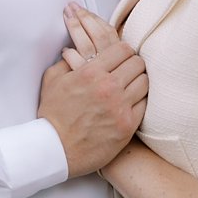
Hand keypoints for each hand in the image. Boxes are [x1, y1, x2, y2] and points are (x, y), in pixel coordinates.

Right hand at [38, 5, 147, 176]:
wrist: (54, 150)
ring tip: (130, 86)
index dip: (124, 51)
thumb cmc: (53, 115)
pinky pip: (145, 102)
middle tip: (127, 71)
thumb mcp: (53, 81)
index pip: (123, 49)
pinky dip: (139, 99)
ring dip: (138, 81)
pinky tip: (131, 102)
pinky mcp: (127, 124)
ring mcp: (120, 106)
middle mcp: (108, 87)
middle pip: (137, 63)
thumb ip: (67, 60)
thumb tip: (76, 47)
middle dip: (132, 64)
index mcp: (90, 72)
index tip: (121, 58)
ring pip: (144, 81)